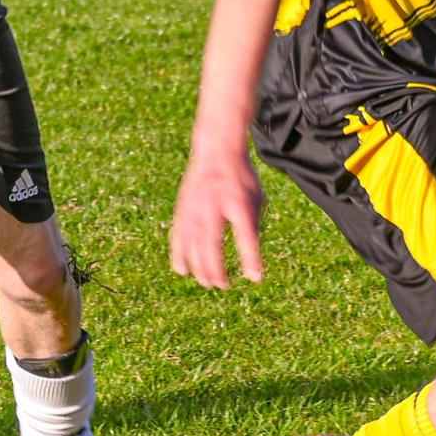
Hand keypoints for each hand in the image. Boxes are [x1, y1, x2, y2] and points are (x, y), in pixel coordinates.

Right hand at [170, 149, 263, 287]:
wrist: (218, 151)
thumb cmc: (241, 179)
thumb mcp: (257, 199)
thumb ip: (252, 227)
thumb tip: (250, 259)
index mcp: (239, 202)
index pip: (246, 235)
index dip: (250, 259)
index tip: (255, 278)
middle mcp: (214, 206)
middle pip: (212, 246)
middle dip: (217, 270)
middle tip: (223, 285)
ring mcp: (195, 207)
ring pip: (193, 245)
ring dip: (199, 267)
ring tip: (207, 282)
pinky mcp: (183, 209)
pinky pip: (178, 237)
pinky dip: (179, 255)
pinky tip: (182, 270)